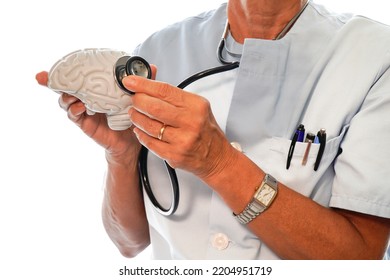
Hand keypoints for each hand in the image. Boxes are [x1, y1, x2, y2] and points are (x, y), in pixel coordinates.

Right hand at [35, 71, 140, 162]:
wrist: (131, 143)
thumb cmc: (132, 119)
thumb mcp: (138, 99)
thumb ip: (144, 84)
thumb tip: (154, 66)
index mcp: (97, 90)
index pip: (80, 76)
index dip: (67, 69)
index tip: (58, 63)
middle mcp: (87, 98)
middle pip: (66, 87)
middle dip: (53, 81)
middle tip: (44, 76)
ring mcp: (84, 111)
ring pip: (66, 100)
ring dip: (65, 95)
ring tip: (71, 94)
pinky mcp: (85, 123)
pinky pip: (74, 115)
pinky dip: (74, 109)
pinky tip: (80, 106)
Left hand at [122, 75, 237, 179]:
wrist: (217, 157)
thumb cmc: (205, 130)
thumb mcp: (198, 107)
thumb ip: (175, 96)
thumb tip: (149, 85)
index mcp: (196, 106)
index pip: (165, 90)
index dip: (144, 84)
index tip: (130, 81)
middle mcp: (190, 122)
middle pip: (154, 107)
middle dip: (137, 101)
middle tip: (133, 99)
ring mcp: (182, 140)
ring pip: (149, 126)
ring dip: (136, 117)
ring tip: (134, 113)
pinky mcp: (174, 155)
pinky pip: (150, 143)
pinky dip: (141, 134)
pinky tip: (139, 129)